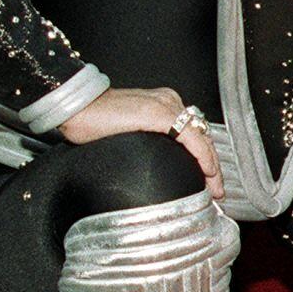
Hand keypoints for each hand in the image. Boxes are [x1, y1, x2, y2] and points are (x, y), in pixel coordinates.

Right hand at [59, 86, 222, 200]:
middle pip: (202, 136)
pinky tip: (206, 170)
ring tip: (214, 187)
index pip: (194, 133)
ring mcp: (165, 105)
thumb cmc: (93, 121)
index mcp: (163, 104)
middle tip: (217, 190)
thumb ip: (148, 143)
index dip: (205, 157)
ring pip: (201, 137)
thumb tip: (157, 167)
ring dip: (211, 164)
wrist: (75, 107)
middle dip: (213, 166)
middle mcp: (168, 101)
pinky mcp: (158, 113)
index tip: (209, 180)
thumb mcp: (129, 134)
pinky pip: (190, 137)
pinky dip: (201, 155)